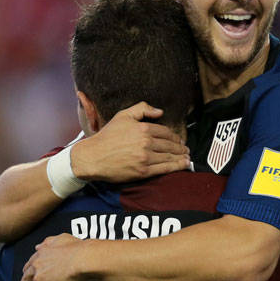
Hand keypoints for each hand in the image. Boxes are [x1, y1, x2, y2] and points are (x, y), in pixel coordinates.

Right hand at [71, 102, 189, 181]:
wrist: (93, 157)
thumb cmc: (106, 136)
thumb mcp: (122, 116)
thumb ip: (141, 109)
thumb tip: (160, 111)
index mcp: (143, 128)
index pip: (166, 132)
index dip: (175, 136)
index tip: (179, 139)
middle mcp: (146, 143)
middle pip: (170, 145)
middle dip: (180, 147)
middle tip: (186, 149)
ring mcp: (145, 158)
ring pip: (169, 157)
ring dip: (181, 157)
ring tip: (187, 157)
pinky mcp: (143, 171)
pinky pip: (164, 169)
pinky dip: (176, 167)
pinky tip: (183, 165)